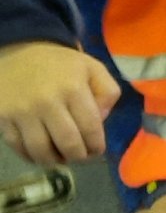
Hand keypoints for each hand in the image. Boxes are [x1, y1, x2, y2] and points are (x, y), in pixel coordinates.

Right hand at [0, 41, 119, 164]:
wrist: (19, 50)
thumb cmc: (61, 64)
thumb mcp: (93, 68)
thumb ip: (107, 92)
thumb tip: (102, 120)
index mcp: (74, 88)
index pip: (90, 128)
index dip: (96, 145)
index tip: (97, 151)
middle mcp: (47, 102)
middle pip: (67, 143)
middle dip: (78, 156)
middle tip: (81, 157)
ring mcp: (23, 111)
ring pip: (41, 150)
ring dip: (54, 161)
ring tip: (62, 157)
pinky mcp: (3, 117)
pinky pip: (18, 147)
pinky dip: (31, 156)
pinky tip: (41, 153)